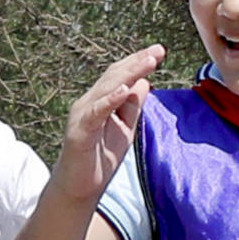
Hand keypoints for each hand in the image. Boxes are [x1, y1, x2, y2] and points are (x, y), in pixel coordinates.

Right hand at [54, 46, 165, 208]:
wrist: (80, 189)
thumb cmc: (99, 159)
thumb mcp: (124, 129)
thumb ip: (132, 107)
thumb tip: (144, 82)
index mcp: (101, 102)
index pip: (121, 76)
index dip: (139, 62)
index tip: (159, 52)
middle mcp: (90, 103)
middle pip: (115, 76)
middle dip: (137, 62)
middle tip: (158, 50)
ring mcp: (83, 115)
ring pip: (107, 89)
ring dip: (129, 73)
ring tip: (148, 62)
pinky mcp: (80, 131)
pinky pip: (97, 112)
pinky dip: (110, 99)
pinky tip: (125, 90)